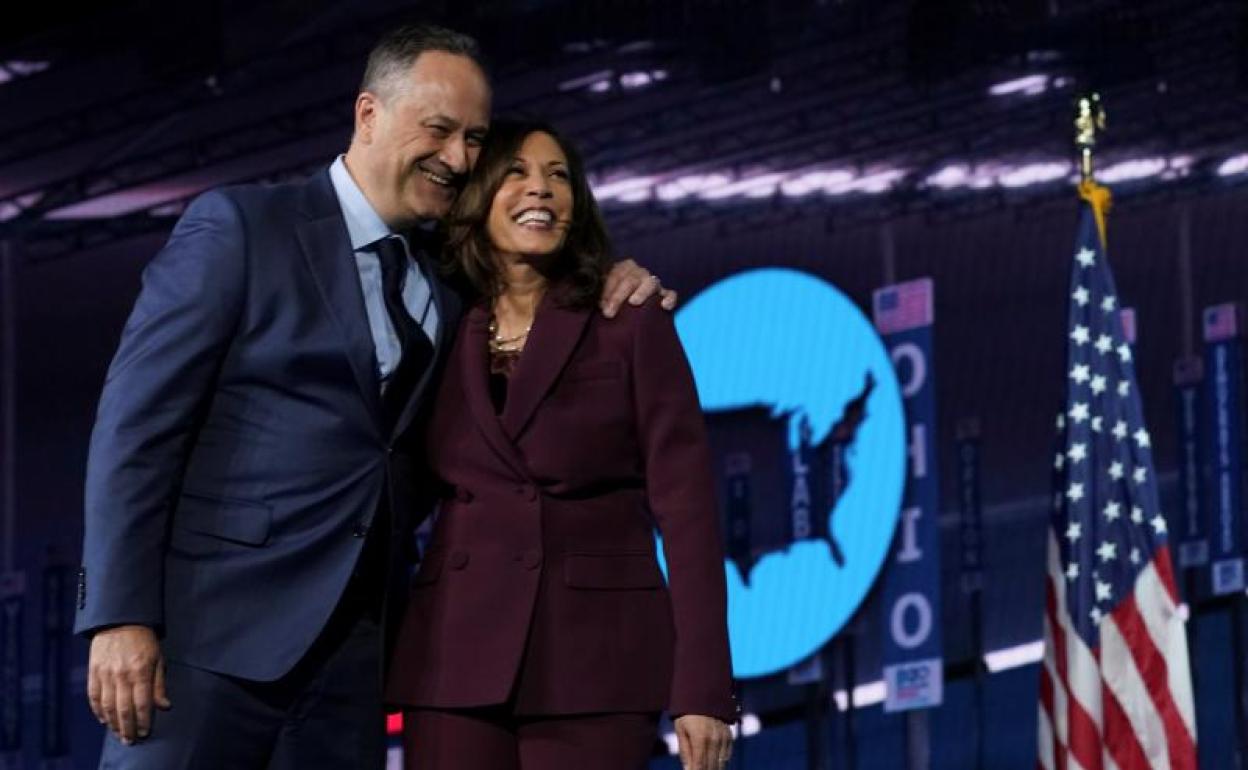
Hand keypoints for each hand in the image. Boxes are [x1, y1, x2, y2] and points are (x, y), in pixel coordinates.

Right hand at [87, 625, 170, 743]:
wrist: (119, 620)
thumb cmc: (144, 640)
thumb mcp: (158, 658)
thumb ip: (159, 684)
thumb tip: (164, 706)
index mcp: (141, 671)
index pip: (142, 704)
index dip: (144, 721)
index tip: (145, 733)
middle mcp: (121, 675)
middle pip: (123, 709)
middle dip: (128, 728)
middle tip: (131, 740)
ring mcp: (105, 674)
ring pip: (107, 706)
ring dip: (113, 724)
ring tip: (118, 734)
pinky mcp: (93, 672)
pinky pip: (93, 697)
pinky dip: (98, 711)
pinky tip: (104, 720)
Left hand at [601, 259, 677, 316]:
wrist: (628, 305)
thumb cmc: (612, 298)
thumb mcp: (603, 293)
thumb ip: (601, 297)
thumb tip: (599, 306)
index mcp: (623, 267)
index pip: (615, 275)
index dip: (607, 290)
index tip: (600, 305)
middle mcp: (639, 272)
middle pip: (630, 280)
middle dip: (618, 296)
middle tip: (608, 313)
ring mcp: (653, 283)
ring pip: (651, 283)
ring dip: (641, 292)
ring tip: (633, 302)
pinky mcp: (664, 295)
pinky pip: (670, 294)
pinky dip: (669, 299)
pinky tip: (663, 306)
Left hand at [674, 714, 732, 769]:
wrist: (703, 694)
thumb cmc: (687, 713)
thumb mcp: (680, 730)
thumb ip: (685, 751)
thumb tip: (688, 769)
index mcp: (700, 738)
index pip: (700, 765)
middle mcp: (714, 739)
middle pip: (711, 766)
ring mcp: (723, 738)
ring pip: (721, 763)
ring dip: (713, 768)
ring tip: (705, 768)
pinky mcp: (729, 736)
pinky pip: (727, 755)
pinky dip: (721, 761)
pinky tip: (714, 763)